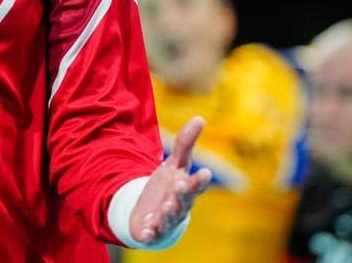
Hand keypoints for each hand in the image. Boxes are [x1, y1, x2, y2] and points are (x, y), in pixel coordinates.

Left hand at [131, 116, 212, 243]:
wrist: (157, 215)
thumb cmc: (170, 188)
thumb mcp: (174, 164)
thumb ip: (185, 143)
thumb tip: (200, 117)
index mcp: (186, 189)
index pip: (195, 184)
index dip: (199, 179)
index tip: (204, 172)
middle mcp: (179, 206)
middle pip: (184, 201)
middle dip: (182, 194)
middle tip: (180, 186)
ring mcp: (167, 220)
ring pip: (169, 218)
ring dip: (168, 213)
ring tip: (165, 207)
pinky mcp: (153, 231)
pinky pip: (153, 233)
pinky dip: (151, 233)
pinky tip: (148, 231)